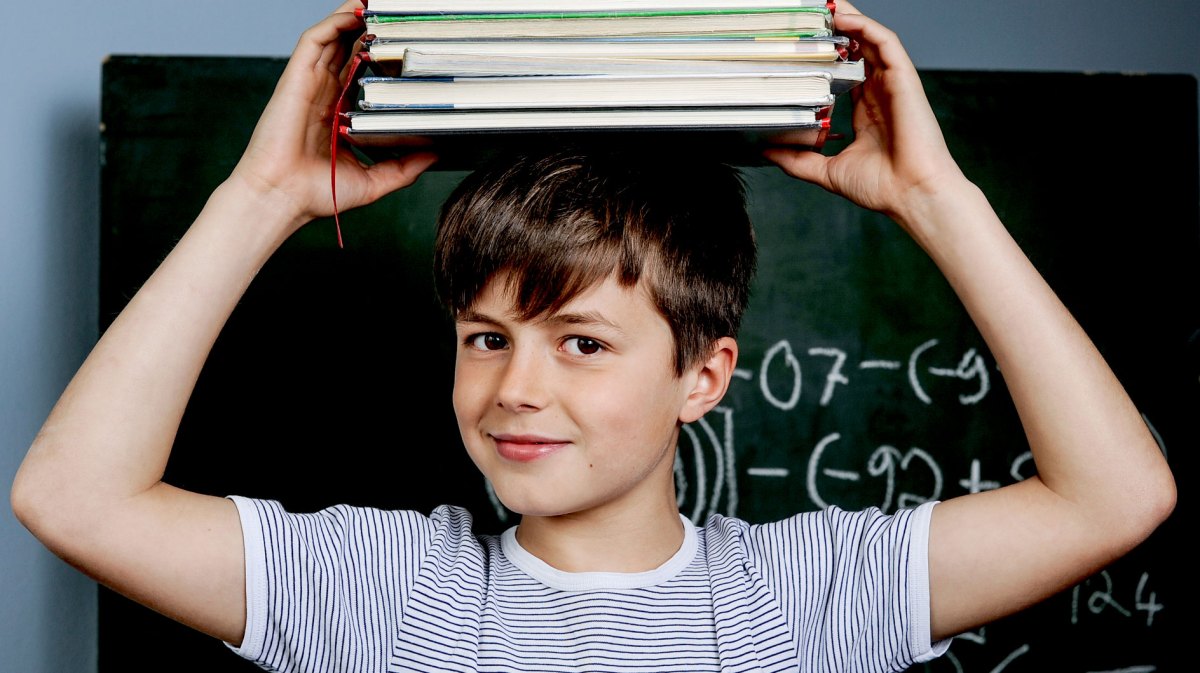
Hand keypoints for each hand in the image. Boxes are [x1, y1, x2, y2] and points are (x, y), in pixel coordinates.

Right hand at [229, 1, 435, 229]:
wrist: (282, 198)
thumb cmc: (318, 193)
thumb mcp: (375, 181)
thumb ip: (405, 167)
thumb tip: (436, 155)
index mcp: (337, 114)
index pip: (361, 74)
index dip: (379, 56)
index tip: (404, 47)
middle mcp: (324, 94)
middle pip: (348, 49)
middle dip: (370, 30)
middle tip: (395, 17)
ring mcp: (309, 84)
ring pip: (332, 38)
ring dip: (353, 18)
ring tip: (377, 4)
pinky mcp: (296, 78)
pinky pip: (315, 40)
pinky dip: (333, 22)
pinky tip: (354, 12)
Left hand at [764, 1, 964, 222]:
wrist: (912, 195)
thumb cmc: (882, 187)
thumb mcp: (827, 172)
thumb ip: (798, 161)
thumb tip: (768, 151)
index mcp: (865, 112)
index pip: (844, 73)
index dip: (825, 56)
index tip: (801, 46)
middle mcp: (879, 94)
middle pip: (857, 50)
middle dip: (835, 30)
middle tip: (810, 16)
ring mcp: (892, 84)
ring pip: (870, 39)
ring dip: (848, 19)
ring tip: (824, 6)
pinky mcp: (904, 78)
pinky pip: (885, 42)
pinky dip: (865, 25)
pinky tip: (843, 16)